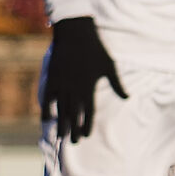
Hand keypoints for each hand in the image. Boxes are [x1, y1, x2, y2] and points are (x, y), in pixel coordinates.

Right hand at [42, 16, 125, 142]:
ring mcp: (62, 85)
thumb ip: (117, 84)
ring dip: (61, 124)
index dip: (87, 125)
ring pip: (61, 110)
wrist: (75, 34)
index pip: (89, 113)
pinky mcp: (52, 79)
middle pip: (74, 115)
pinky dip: (46, 109)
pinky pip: (47, 99)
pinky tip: (46, 118)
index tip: (86, 135)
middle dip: (74, 130)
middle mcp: (75, 90)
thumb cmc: (95, 49)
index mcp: (89, 88)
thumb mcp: (110, 66)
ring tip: (61, 135)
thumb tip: (128, 97)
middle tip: (74, 141)